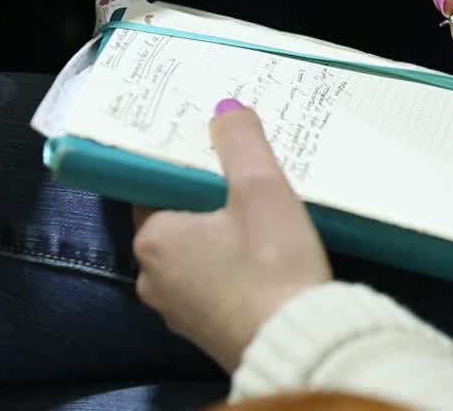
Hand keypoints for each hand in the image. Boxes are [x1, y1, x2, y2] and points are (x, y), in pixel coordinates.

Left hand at [132, 99, 331, 370]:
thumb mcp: (261, 188)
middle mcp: (153, 280)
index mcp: (154, 240)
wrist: (299, 343)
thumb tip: (225, 110)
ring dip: (222, 242)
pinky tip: (265, 264)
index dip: (184, 171)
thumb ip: (241, 142)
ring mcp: (179, 314)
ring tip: (262, 223)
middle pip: (177, 225)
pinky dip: (233, 274)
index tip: (217, 159)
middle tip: (246, 186)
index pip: (154, 191)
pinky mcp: (208, 336)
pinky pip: (214, 290)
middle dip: (207, 207)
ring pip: (196, 260)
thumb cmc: (271, 263)